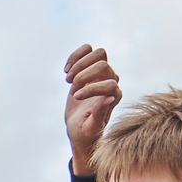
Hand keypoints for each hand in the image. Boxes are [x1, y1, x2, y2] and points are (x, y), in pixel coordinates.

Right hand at [64, 44, 121, 174]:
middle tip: (72, 89)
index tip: (76, 98)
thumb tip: (108, 98)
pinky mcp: (90, 67)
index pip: (110, 84)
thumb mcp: (90, 128)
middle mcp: (111, 81)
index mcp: (114, 97)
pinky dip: (75, 56)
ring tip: (68, 79)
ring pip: (99, 53)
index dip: (92, 89)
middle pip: (103, 65)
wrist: (78, 126)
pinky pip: (87, 50)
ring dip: (80, 64)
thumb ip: (99, 115)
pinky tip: (66, 70)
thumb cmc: (85, 131)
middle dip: (83, 75)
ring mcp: (102, 73)